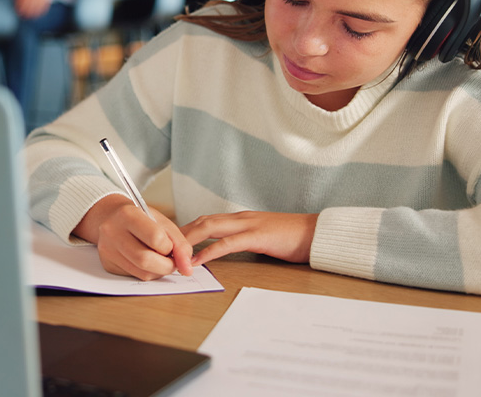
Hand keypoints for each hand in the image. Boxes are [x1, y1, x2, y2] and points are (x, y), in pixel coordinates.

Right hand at [73, 195, 193, 280]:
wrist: (111, 217)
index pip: (155, 238)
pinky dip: (148, 273)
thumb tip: (187, 268)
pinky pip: (135, 276)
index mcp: (127, 215)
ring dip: (159, 271)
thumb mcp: (161, 222)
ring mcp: (107, 250)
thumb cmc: (139, 217)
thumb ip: (179, 243)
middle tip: (172, 261)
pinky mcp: (107, 264)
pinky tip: (147, 262)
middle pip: (145, 260)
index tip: (171, 246)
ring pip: (142, 273)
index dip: (169, 246)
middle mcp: (113, 232)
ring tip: (161, 260)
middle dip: (167, 265)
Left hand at [182, 211, 317, 266]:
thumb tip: (226, 252)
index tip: (170, 242)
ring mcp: (248, 225)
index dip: (187, 230)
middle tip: (162, 247)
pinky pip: (227, 243)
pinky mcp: (257, 237)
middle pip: (201, 221)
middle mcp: (241, 218)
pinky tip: (196, 261)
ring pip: (209, 227)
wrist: (318, 234)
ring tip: (172, 255)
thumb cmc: (293, 239)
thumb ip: (244, 241)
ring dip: (188, 241)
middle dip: (180, 233)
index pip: (207, 220)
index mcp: (241, 219)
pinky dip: (208, 252)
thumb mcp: (263, 238)